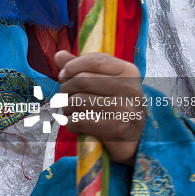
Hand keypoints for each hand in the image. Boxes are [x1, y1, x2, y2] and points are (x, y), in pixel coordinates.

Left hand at [54, 50, 145, 165]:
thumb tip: (59, 55)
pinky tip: (73, 123)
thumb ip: (82, 68)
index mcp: (129, 72)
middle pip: (81, 80)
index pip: (94, 60)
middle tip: (65, 96)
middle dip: (66, 88)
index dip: (72, 66)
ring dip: (66, 107)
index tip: (64, 74)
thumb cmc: (115, 106)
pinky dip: (69, 122)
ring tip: (70, 110)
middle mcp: (129, 88)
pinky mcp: (116, 129)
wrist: (135, 140)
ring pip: (78, 100)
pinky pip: (79, 120)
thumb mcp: (105, 82)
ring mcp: (125, 109)